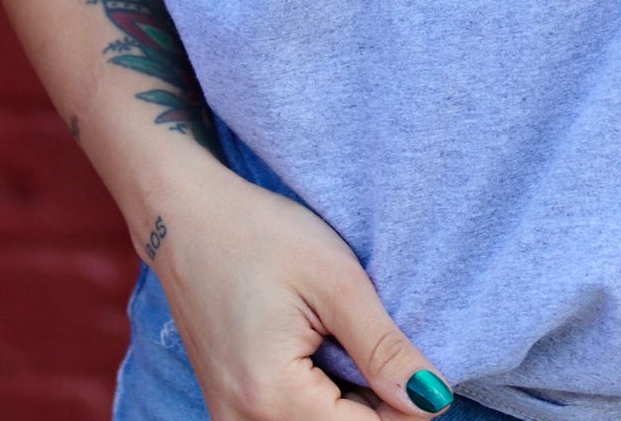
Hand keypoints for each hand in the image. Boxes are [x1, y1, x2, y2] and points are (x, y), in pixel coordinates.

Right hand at [147, 156, 453, 420]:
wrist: (187, 219)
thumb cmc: (261, 235)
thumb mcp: (335, 280)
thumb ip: (383, 348)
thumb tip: (433, 400)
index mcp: (271, 398)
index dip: (407, 402)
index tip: (408, 352)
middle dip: (376, 403)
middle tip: (367, 335)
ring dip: (349, 402)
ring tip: (341, 337)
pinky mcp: (232, 412)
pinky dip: (322, 399)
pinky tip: (322, 351)